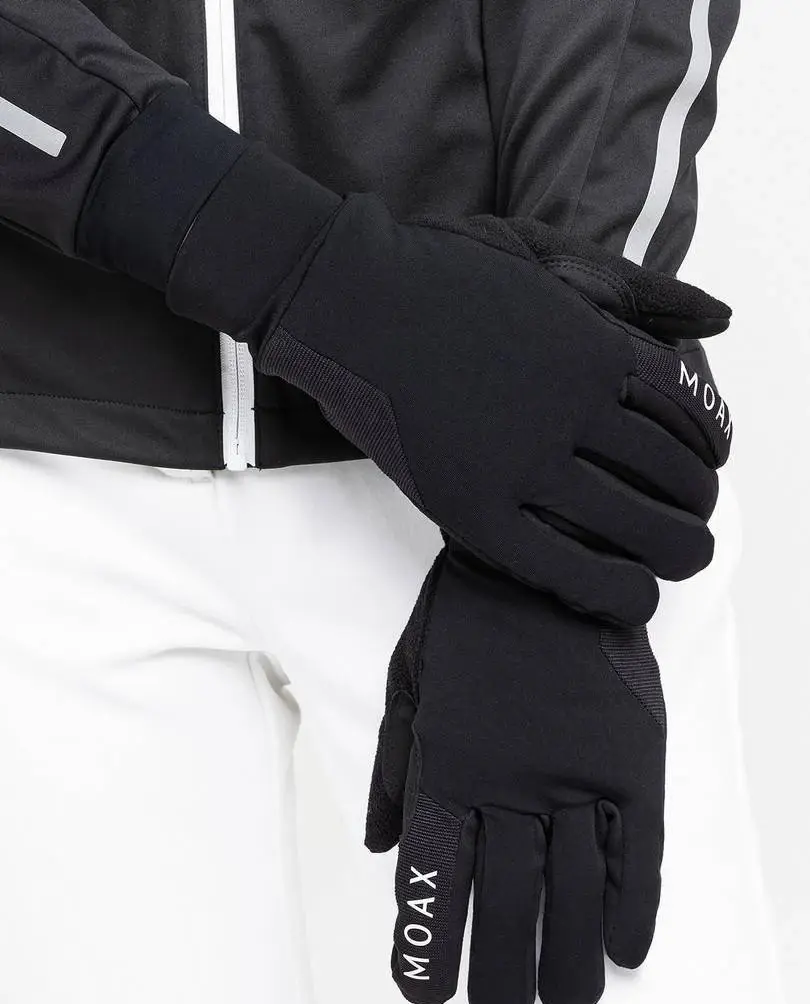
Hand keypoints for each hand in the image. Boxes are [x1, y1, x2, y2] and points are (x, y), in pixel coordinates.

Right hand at [0, 0, 730, 623]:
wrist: (345, 297)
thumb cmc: (441, 272)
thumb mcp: (549, 259)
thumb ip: (640, 291)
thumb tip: (723, 315)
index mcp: (598, 350)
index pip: (691, 420)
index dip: (710, 453)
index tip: (705, 468)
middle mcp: (573, 410)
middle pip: (674, 477)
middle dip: (698, 508)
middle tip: (696, 523)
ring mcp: (523, 463)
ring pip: (633, 525)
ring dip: (676, 549)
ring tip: (682, 558)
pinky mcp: (473, 508)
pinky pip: (563, 568)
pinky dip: (614, 591)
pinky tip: (636, 598)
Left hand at [366, 544, 665, 1003]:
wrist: (539, 560)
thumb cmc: (464, 622)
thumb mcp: (405, 685)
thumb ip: (393, 773)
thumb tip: (382, 848)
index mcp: (446, 770)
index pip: (435, 883)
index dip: (428, 945)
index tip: (426, 989)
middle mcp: (510, 786)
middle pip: (507, 903)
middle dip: (500, 969)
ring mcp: (575, 776)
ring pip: (574, 893)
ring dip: (567, 957)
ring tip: (562, 1000)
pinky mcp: (629, 760)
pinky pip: (634, 852)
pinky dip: (630, 908)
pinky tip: (621, 948)